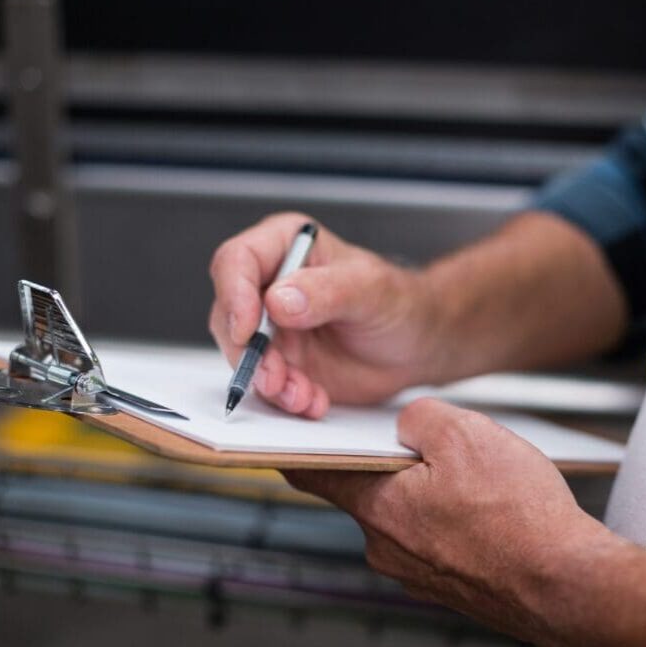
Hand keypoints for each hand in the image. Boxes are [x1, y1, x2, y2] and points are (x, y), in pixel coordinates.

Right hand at [209, 212, 435, 417]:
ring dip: (269, 382)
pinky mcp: (280, 362)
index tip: (249, 330)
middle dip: (251, 353)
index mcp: (285, 245)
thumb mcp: (370, 290)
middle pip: (229, 315)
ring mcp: (272, 326)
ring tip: (303, 395)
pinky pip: (266, 384)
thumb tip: (278, 301)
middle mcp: (269, 284)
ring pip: (243, 355)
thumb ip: (327, 291)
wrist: (416, 346)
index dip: (234, 295)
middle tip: (277, 377)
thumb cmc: (399, 303)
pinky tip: (313, 401)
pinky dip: (285, 398)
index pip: (237, 260)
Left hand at [284, 398, 602, 640]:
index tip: (293, 431)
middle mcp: (387, 547)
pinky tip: (490, 507)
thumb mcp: (465, 434)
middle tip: (437, 443)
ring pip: (408, 512)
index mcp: (377, 506)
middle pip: (370, 488)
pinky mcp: (448, 583)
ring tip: (480, 479)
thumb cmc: (520, 519)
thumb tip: (407, 424)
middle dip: (396, 461)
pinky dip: (453, 517)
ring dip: (430, 489)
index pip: (312, 472)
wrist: (567, 585)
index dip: (301, 446)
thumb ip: (420, 418)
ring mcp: (417, 571)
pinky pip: (436, 537)